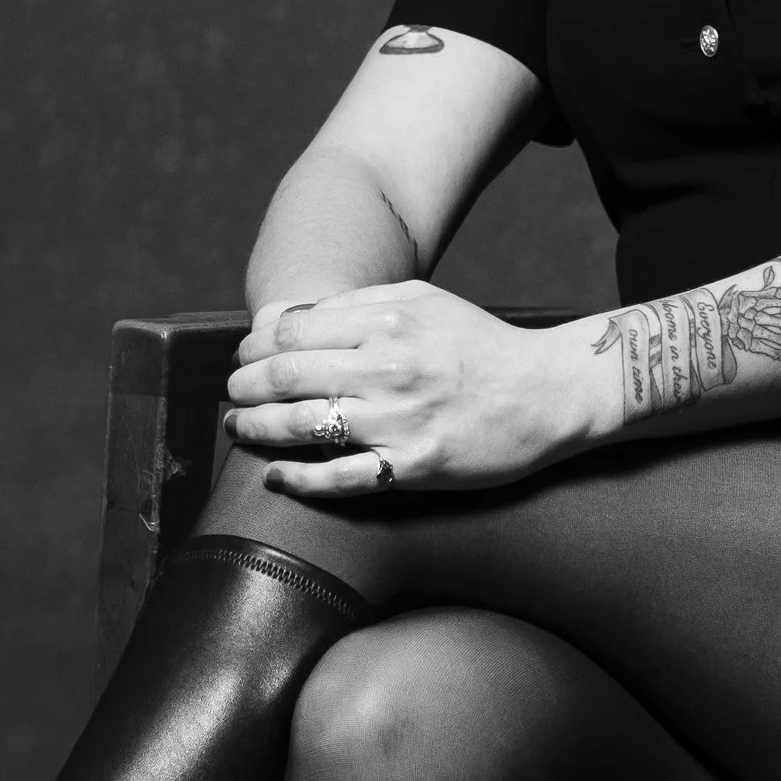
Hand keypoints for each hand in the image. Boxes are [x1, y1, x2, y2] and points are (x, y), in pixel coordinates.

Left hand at [224, 282, 615, 497]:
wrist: (547, 393)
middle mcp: (388, 368)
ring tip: (239, 429)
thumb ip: (359, 305)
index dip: (254, 347)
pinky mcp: (414, 465)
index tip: (244, 358)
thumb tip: (291, 320)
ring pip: (302, 426)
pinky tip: (276, 476)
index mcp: (387, 322)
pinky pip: (341, 477)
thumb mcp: (423, 302)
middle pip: (286, 376)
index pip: (290, 333)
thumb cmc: (480, 345)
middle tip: (233, 394)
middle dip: (244, 387)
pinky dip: (299, 479)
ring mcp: (400, 420)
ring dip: (256, 429)